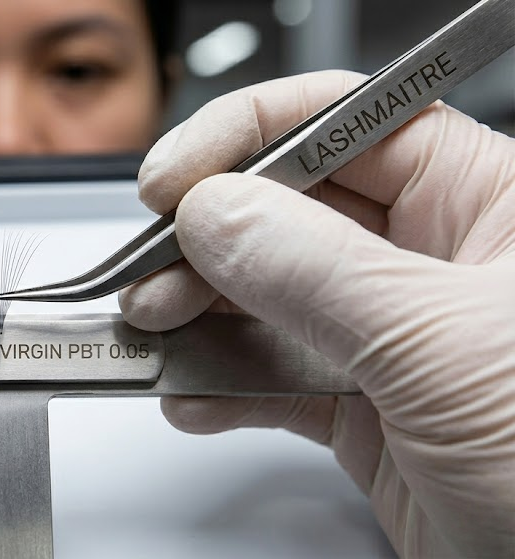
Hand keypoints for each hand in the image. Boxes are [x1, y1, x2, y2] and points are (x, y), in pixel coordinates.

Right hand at [119, 70, 514, 557]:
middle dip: (204, 243)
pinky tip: (194, 396)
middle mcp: (433, 262)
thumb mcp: (446, 347)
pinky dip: (221, 387)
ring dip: (196, 316)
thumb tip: (215, 215)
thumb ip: (319, 274)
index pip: (345, 125)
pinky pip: (273, 378)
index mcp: (485, 203)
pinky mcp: (367, 412)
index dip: (248, 138)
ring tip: (155, 334)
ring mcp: (393, 340)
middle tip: (152, 275)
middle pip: (287, 214)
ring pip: (267, 300)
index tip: (174, 179)